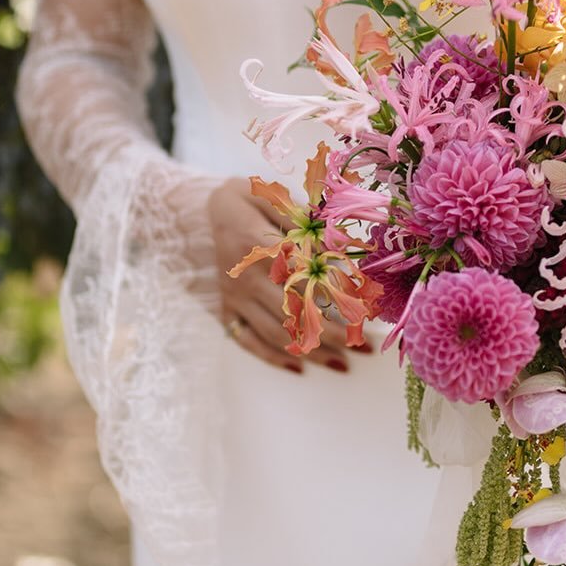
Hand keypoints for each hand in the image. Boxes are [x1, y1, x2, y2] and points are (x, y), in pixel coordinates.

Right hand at [206, 177, 362, 374]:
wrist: (200, 210)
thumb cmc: (248, 201)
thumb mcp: (273, 198)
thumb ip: (303, 222)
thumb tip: (336, 246)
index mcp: (260, 245)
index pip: (307, 280)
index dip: (337, 297)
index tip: (364, 311)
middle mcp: (247, 276)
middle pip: (295, 313)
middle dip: (332, 334)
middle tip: (363, 348)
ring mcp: (235, 296)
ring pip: (275, 332)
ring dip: (309, 351)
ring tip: (341, 363)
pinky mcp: (227, 308)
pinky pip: (247, 339)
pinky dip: (271, 356)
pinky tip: (297, 366)